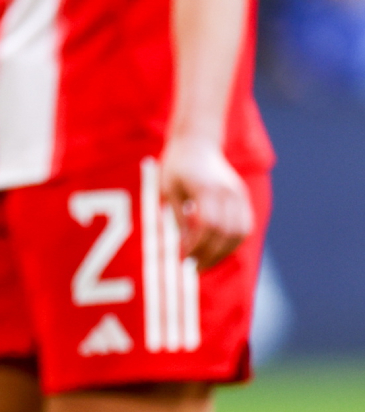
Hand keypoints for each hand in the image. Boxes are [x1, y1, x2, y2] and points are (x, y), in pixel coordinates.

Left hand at [158, 136, 252, 269]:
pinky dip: (233, 242)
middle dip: (210, 254)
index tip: (183, 257)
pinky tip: (217, 250)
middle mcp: (227, 192)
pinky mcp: (243, 198)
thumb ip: (177, 216)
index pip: (208, 225)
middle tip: (193, 268)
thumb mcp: (168, 189)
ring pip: (240, 233)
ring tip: (205, 262)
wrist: (197, 143)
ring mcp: (239, 195)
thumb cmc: (176, 167)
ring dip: (223, 252)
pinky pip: (245, 226)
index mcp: (206, 188)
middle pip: (226, 232)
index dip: (197, 245)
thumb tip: (183, 246)